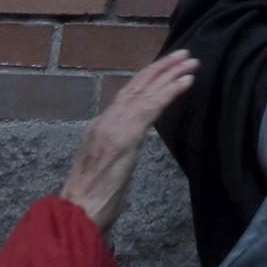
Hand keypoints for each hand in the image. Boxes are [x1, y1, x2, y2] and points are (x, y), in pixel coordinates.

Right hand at [60, 52, 197, 232]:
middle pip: (137, 86)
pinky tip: (186, 81)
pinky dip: (170, 91)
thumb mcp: (105, 167)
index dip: (147, 79)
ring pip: (146, 91)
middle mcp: (106, 120)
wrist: (77, 212)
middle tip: (183, 54)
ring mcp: (114, 126)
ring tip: (190, 61)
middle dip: (160, 67)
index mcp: (99, 127)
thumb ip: (117, 150)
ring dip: (170, 73)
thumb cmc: (90, 201)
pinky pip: (152, 107)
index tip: (165, 67)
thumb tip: (129, 144)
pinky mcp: (125, 136)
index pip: (127, 95)